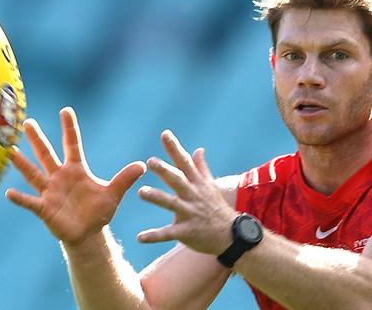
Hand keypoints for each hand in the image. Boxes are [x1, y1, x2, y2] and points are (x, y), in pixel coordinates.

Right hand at [6, 107, 145, 247]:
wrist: (88, 234)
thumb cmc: (98, 212)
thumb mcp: (113, 194)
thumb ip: (124, 179)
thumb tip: (143, 165)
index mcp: (76, 170)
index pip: (72, 144)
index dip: (69, 128)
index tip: (66, 110)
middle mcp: (60, 176)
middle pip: (47, 154)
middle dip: (37, 139)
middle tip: (27, 122)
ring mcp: (50, 191)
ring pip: (33, 173)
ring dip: (21, 163)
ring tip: (9, 150)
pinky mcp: (44, 208)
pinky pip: (30, 202)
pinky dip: (20, 198)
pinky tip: (9, 192)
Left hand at [137, 130, 236, 255]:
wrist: (231, 236)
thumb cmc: (217, 209)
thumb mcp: (211, 186)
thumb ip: (201, 168)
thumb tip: (199, 149)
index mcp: (197, 184)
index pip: (185, 162)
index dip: (174, 148)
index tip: (165, 134)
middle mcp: (193, 196)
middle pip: (178, 180)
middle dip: (165, 170)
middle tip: (151, 161)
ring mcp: (190, 214)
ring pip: (171, 204)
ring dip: (157, 197)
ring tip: (141, 192)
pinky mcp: (187, 232)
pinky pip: (169, 234)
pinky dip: (155, 236)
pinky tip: (140, 237)